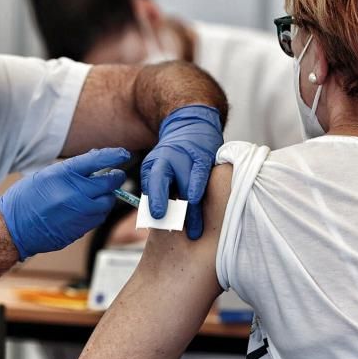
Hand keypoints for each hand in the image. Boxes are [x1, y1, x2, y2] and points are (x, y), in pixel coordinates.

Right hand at [0, 148, 129, 259]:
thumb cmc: (26, 199)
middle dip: (116, 177)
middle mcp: (76, 192)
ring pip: (108, 202)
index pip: (99, 160)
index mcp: (65, 174)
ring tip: (98, 193)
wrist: (14, 228)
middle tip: (115, 175)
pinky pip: (100, 217)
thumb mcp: (46, 174)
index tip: (124, 154)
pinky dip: (99, 210)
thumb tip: (95, 160)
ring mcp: (81, 212)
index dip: (115, 155)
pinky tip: (90, 207)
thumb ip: (72, 169)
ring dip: (108, 196)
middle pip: (110, 182)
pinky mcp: (82, 229)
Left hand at [140, 105, 222, 239]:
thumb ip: (155, 191)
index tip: (158, 216)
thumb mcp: (157, 169)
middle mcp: (169, 158)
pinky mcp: (204, 156)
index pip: (153, 182)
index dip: (156, 199)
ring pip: (188, 185)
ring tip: (195, 231)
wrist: (191, 127)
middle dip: (171, 206)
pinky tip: (198, 200)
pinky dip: (199, 188)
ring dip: (191, 209)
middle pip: (169, 183)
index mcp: (154, 164)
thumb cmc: (173, 158)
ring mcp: (187, 157)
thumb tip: (156, 218)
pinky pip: (201, 175)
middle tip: (175, 227)